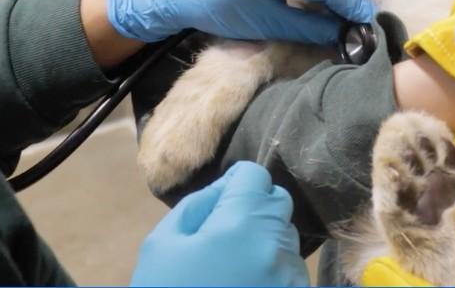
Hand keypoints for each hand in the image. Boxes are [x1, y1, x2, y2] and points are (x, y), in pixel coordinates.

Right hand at [131, 161, 307, 286]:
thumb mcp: (162, 245)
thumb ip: (197, 206)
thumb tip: (224, 190)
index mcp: (241, 223)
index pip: (256, 176)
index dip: (235, 185)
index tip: (220, 204)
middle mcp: (276, 247)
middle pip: (276, 205)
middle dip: (253, 211)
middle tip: (222, 239)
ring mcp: (292, 279)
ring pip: (285, 240)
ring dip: (263, 244)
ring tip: (231, 272)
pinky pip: (290, 273)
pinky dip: (272, 273)